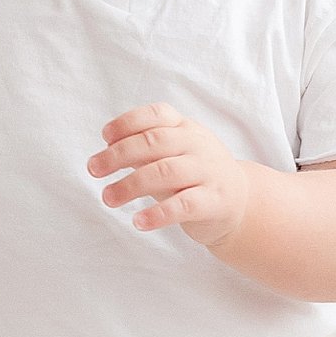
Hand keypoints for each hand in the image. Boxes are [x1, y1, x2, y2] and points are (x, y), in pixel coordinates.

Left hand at [89, 105, 253, 249]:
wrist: (241, 202)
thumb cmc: (194, 175)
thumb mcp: (172, 154)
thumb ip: (143, 150)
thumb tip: (106, 151)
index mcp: (186, 128)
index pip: (156, 115)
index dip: (128, 122)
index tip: (105, 137)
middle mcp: (198, 145)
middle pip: (155, 142)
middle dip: (119, 154)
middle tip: (93, 169)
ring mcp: (208, 172)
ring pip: (165, 172)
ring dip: (130, 185)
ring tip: (107, 198)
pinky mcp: (214, 202)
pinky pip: (183, 206)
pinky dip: (158, 214)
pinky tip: (138, 221)